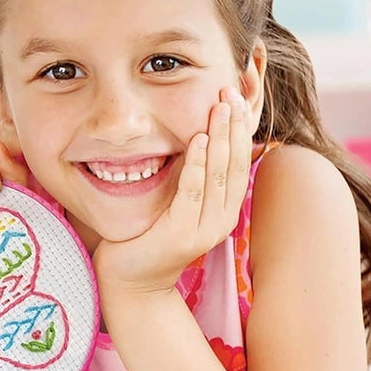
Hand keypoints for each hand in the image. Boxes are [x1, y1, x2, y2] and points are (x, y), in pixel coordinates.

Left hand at [93, 87, 254, 296]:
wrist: (129, 279)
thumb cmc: (148, 233)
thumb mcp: (175, 198)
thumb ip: (188, 174)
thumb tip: (194, 132)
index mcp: (223, 209)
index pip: (239, 161)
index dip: (240, 128)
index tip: (235, 95)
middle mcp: (221, 219)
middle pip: (235, 164)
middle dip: (234, 125)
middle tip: (230, 91)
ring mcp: (204, 229)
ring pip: (219, 175)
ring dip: (220, 138)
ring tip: (220, 106)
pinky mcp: (181, 234)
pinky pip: (192, 192)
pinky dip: (197, 164)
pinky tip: (197, 139)